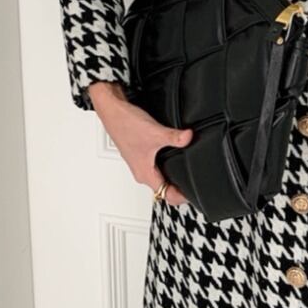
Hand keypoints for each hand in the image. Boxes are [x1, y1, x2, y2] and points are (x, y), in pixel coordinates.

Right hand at [88, 81, 192, 205]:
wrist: (112, 110)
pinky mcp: (141, 153)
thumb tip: (189, 138)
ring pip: (160, 177)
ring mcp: (140, 162)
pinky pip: (156, 166)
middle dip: (180, 188)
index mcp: (144, 173)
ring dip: (172, 176)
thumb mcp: (155, 132)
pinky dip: (166, 164)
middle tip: (195, 182)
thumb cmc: (125, 124)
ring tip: (187, 169)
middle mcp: (142, 171)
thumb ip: (175, 137)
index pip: (166, 195)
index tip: (194, 191)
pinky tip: (174, 155)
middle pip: (164, 189)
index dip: (182, 196)